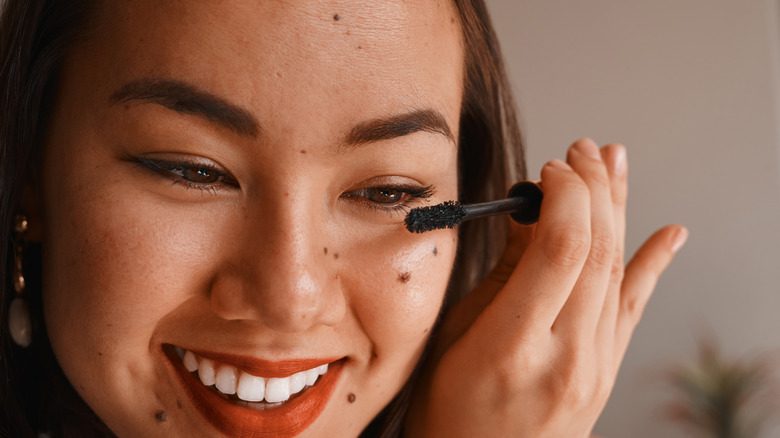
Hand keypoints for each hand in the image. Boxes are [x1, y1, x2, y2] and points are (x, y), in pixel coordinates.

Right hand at [404, 139, 687, 436]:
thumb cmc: (448, 409)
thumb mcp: (454, 337)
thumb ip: (500, 275)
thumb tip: (530, 215)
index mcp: (511, 347)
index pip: (561, 249)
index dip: (562, 196)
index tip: (548, 170)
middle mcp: (565, 357)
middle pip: (598, 252)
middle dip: (593, 188)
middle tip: (581, 150)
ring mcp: (595, 367)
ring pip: (619, 271)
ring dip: (618, 209)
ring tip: (613, 162)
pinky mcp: (607, 371)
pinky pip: (635, 309)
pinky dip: (654, 265)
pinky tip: (670, 233)